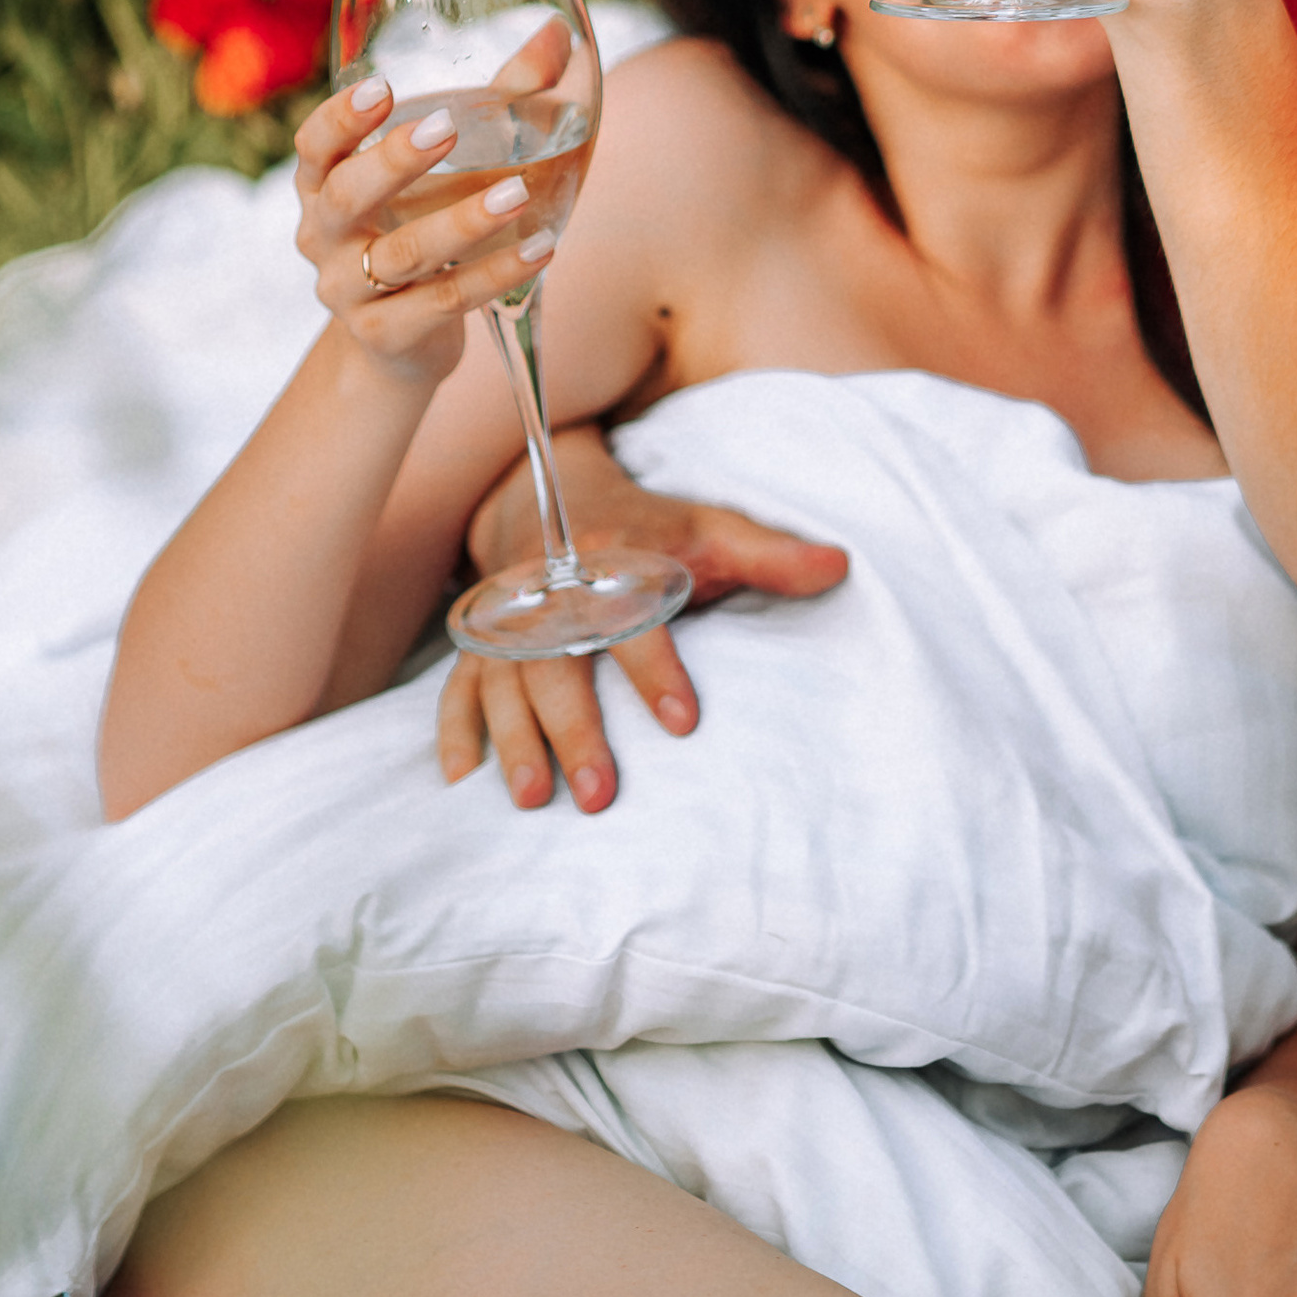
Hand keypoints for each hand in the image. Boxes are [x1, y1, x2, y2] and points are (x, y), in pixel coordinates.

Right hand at [292, 65, 561, 393]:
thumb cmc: (422, 225)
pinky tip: (540, 249)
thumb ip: (500, 98)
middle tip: (446, 129)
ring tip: (515, 195)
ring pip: (401, 255)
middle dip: (394, 162)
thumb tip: (557, 34)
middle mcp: (323, 237)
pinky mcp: (385, 335)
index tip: (382, 88)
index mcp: (323, 186)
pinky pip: (442, 301)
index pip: (314, 147)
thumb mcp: (451, 164)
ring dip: (460, 222)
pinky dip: (494, 275)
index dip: (340, 118)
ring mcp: (348, 291)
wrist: (398, 344)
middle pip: (347, 197)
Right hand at [439, 456, 849, 812]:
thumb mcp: (709, 527)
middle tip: (597, 794)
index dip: (656, 669)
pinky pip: (456, 689)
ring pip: (501, 684)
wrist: (546, 495)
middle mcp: (550, 594)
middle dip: (574, 730)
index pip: (632, 617)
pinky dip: (455, 733)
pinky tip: (462, 782)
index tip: (684, 721)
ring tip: (533, 800)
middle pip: (556, 665)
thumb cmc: (645, 526)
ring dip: (513, 742)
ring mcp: (507, 624)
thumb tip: (841, 567)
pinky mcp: (480, 645)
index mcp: (609, 560)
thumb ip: (771, 554)